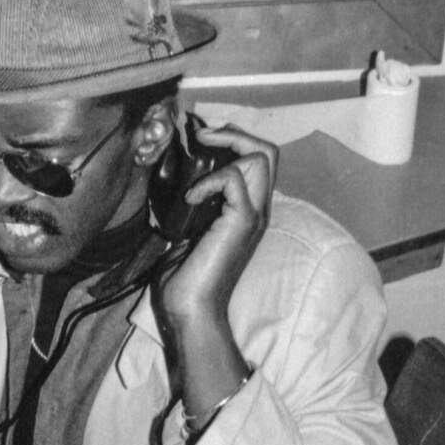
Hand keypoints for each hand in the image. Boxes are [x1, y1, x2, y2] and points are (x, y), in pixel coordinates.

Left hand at [155, 123, 277, 334]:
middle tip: (203, 137)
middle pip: (269, 151)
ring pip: (262, 157)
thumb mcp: (187, 231)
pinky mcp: (242, 223)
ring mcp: (254, 216)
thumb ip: (192, 206)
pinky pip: (234, 179)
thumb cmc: (185, 278)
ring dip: (227, 147)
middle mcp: (258, 210)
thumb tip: (175, 181)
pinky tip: (189, 198)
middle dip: (235, 133)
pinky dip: (209, 180)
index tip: (200, 139)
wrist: (191, 310)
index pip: (259, 160)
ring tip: (198, 154)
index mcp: (247, 210)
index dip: (233, 140)